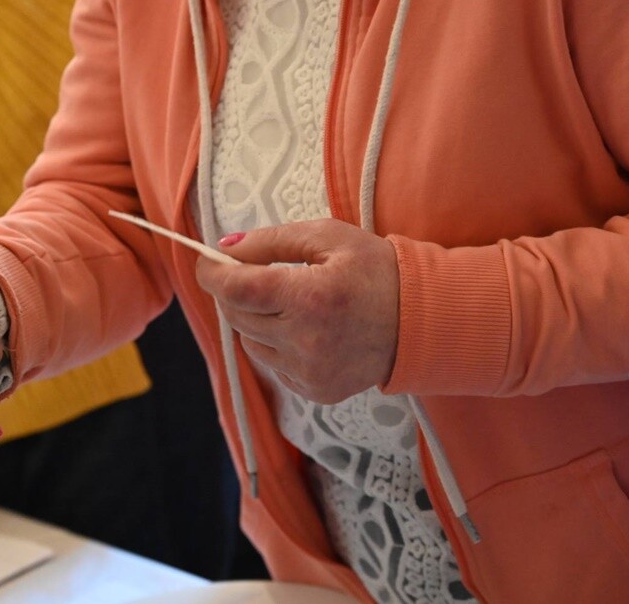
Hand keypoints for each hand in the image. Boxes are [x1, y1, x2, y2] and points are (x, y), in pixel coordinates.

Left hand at [195, 219, 399, 403]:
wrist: (422, 321)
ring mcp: (309, 371)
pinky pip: (273, 364)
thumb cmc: (376, 271)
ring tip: (289, 303)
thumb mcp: (329, 237)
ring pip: (250, 342)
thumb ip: (271, 240)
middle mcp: (305, 340)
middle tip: (250, 274)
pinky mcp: (315, 391)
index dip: (212, 274)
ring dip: (256, 319)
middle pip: (237, 316)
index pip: (237, 289)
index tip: (206, 262)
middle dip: (234, 292)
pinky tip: (306, 329)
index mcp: (310, 297)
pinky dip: (277, 344)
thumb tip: (224, 248)